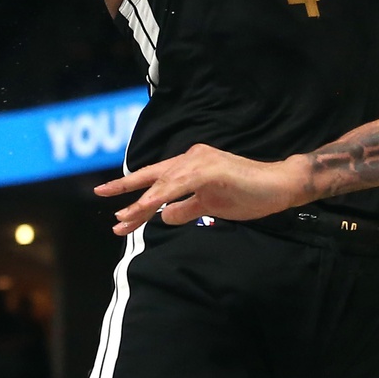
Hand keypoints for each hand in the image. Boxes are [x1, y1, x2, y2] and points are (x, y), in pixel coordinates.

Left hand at [94, 144, 313, 234]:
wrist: (278, 186)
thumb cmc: (248, 194)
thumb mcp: (210, 206)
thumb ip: (186, 209)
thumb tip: (164, 218)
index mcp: (191, 165)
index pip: (156, 178)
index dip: (133, 190)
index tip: (114, 206)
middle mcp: (191, 158)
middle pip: (152, 176)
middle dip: (125, 189)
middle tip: (100, 196)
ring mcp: (200, 162)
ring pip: (162, 183)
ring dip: (140, 202)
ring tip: (122, 219)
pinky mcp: (209, 170)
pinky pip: (179, 186)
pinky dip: (161, 197)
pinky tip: (148, 208)